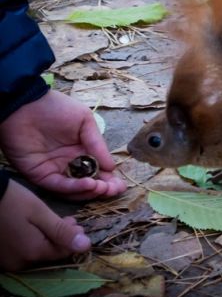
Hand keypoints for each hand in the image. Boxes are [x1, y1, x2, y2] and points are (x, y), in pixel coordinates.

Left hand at [0, 90, 125, 198]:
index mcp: (82, 151)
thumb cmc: (56, 108)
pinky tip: (88, 183)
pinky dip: (74, 188)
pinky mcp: (40, 175)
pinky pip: (59, 186)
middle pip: (89, 183)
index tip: (121, 184)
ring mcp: (55, 170)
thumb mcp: (85, 121)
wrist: (25, 105)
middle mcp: (69, 164)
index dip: (110, 179)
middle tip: (115, 189)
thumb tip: (112, 167)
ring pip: (75, 189)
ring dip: (90, 191)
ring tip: (102, 187)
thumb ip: (97, 144)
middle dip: (104, 189)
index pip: (99, 170)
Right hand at [0, 179, 90, 270]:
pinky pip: (24, 252)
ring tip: (50, 221)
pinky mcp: (2, 257)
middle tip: (65, 219)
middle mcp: (20, 263)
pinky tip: (33, 227)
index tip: (73, 220)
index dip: (73, 237)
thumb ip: (62, 232)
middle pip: (51, 254)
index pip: (64, 252)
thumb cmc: (14, 201)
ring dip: (48, 238)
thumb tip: (86, 247)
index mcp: (33, 253)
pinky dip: (33, 241)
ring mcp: (9, 261)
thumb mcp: (41, 213)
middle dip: (61, 237)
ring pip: (38, 253)